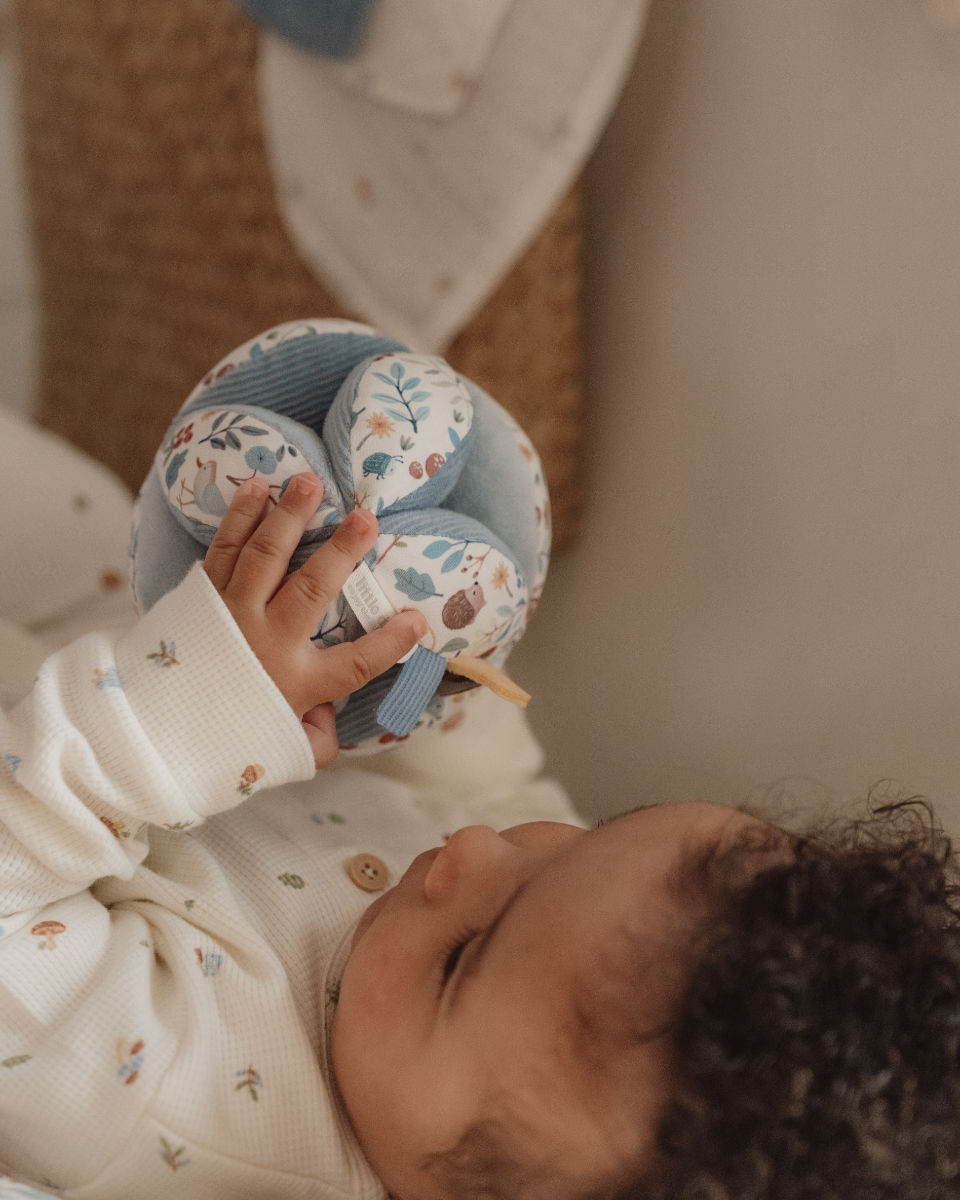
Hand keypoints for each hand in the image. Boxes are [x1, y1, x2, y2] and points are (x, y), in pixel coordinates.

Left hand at [203, 473, 425, 766]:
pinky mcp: (203, 596)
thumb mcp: (283, 749)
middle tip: (366, 518)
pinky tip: (256, 489)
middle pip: (311, 590)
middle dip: (342, 552)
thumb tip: (335, 720)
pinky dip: (239, 518)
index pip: (355, 664)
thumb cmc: (230, 733)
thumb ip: (317, 738)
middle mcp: (265, 642)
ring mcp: (232, 614)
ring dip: (289, 516)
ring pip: (265, 557)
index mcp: (295, 683)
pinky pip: (224, 550)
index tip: (416, 620)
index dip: (390, 643)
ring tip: (309, 482)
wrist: (153, 730)